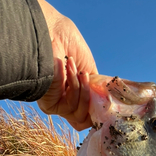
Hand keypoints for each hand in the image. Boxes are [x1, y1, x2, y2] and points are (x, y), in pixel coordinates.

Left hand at [33, 0, 97, 129]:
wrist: (52, 34)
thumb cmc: (69, 46)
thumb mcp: (90, 71)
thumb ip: (96, 90)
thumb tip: (106, 107)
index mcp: (74, 95)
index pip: (86, 117)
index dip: (97, 112)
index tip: (104, 98)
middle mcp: (64, 102)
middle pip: (84, 121)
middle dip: (91, 99)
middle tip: (86, 77)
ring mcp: (57, 105)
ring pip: (79, 115)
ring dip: (82, 89)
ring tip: (76, 70)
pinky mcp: (49, 106)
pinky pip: (71, 108)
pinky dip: (75, 88)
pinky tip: (66, 69)